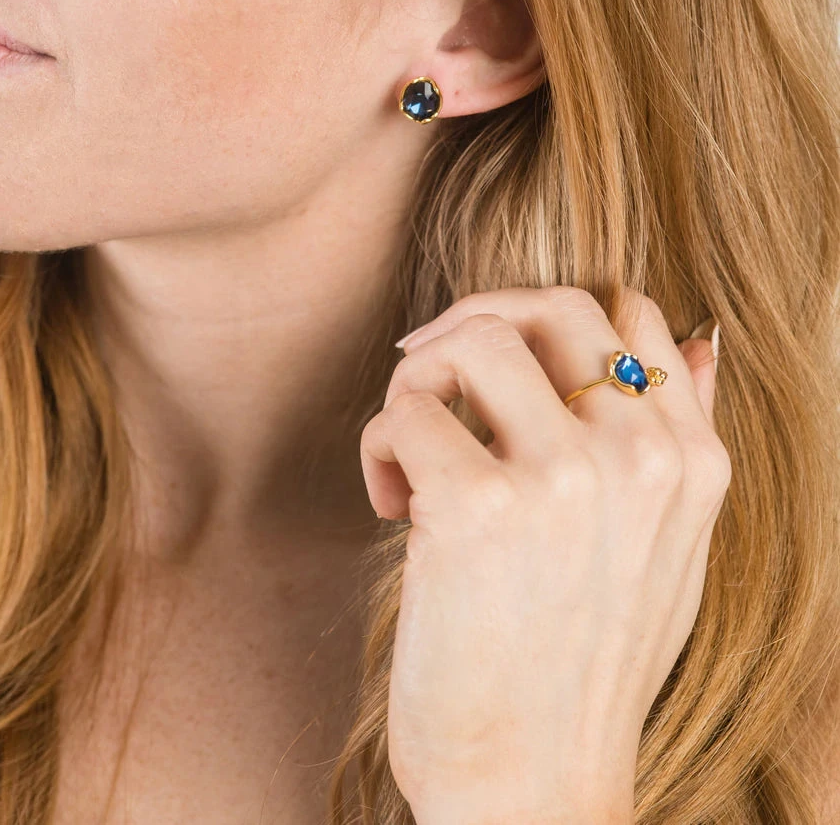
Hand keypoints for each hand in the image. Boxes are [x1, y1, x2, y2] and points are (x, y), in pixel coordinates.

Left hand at [359, 286, 730, 824]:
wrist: (534, 791)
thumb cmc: (586, 670)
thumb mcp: (671, 553)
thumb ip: (682, 440)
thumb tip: (700, 340)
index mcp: (691, 464)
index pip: (635, 315)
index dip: (549, 314)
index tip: (496, 356)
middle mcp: (639, 458)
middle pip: (553, 302)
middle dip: (475, 320)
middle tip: (430, 371)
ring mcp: (564, 478)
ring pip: (474, 338)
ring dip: (419, 381)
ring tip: (410, 448)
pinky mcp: (479, 508)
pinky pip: (405, 412)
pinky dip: (379, 448)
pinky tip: (390, 508)